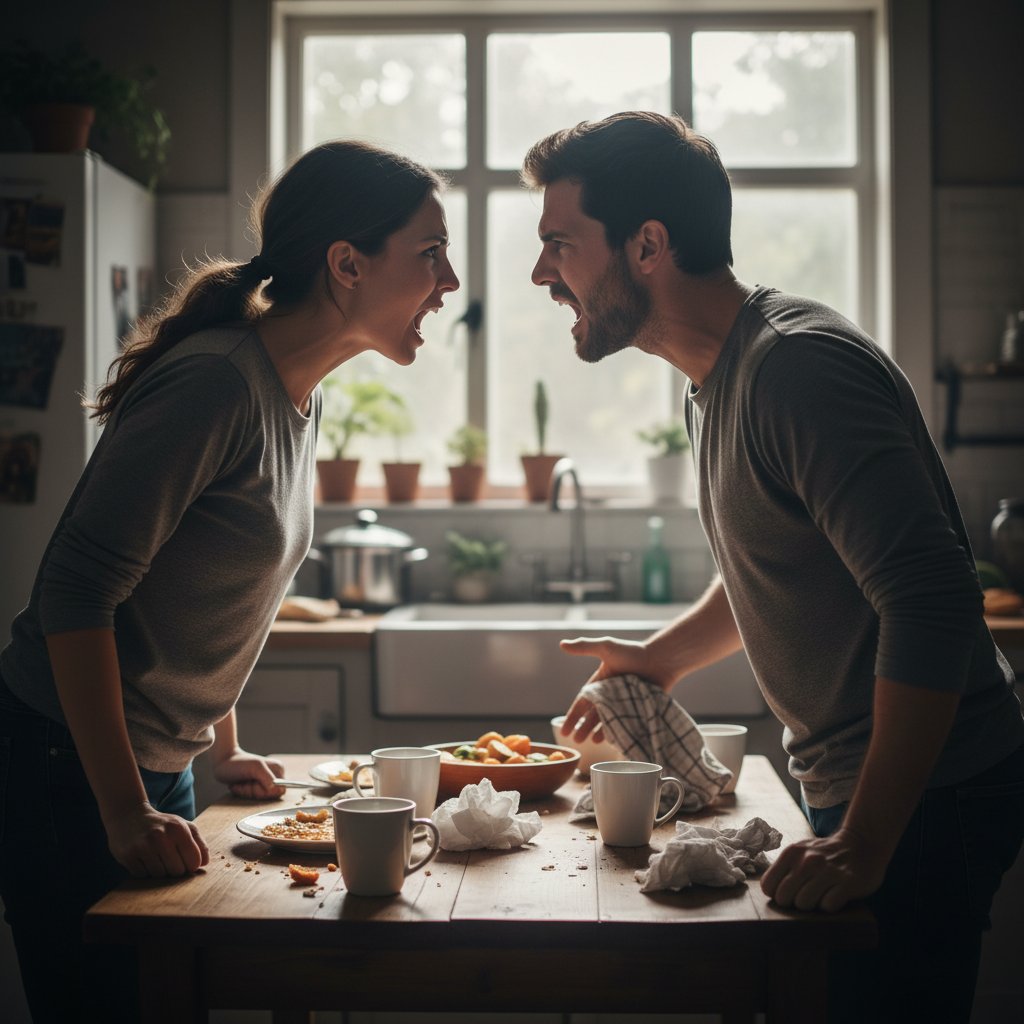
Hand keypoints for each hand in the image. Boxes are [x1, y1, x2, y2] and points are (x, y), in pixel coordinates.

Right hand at [105, 803, 208, 877]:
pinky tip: (142, 857)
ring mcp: (143, 846)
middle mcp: (161, 836)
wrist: (128, 816)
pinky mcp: (128, 855)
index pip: (194, 862)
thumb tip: (205, 863)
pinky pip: (142, 875)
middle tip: (167, 857)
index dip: (191, 865)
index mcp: (178, 829)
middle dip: (175, 868)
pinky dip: (144, 870)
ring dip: (159, 870)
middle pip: (177, 871)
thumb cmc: (162, 825)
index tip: (185, 860)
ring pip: (160, 875)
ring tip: (155, 856)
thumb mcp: (183, 826)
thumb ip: (199, 843)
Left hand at [213, 749, 286, 798]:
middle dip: (253, 791)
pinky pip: (252, 797)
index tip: (254, 782)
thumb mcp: (255, 767)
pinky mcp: (255, 786)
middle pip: (269, 796)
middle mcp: (273, 776)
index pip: (279, 790)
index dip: (266, 791)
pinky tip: (238, 784)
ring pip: (259, 797)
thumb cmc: (238, 762)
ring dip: (246, 792)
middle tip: (246, 781)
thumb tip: (277, 789)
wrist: (223, 762)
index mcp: (278, 769)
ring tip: (241, 782)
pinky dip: (242, 792)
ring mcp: (264, 781)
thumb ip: (267, 778)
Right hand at [558, 636, 659, 741]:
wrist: (661, 660)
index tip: (565, 730)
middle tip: (577, 742)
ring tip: (591, 744)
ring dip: (599, 732)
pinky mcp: (638, 708)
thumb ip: (584, 646)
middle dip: (584, 728)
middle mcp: (611, 694)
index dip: (573, 717)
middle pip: (594, 715)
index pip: (583, 703)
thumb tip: (562, 644)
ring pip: (609, 720)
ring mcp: (625, 702)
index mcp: (601, 682)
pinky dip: (619, 731)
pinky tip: (614, 740)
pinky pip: (626, 723)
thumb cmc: (633, 652)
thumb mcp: (606, 648)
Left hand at [760, 826, 888, 912]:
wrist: (861, 844)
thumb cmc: (824, 855)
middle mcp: (807, 860)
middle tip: (805, 896)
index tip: (789, 892)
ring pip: (804, 904)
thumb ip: (783, 869)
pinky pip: (828, 906)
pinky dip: (830, 906)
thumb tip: (769, 892)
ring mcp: (828, 871)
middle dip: (793, 902)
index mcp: (791, 853)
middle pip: (784, 898)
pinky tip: (835, 895)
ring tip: (821, 894)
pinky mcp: (848, 883)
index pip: (768, 886)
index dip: (777, 894)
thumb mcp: (800, 852)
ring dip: (812, 905)